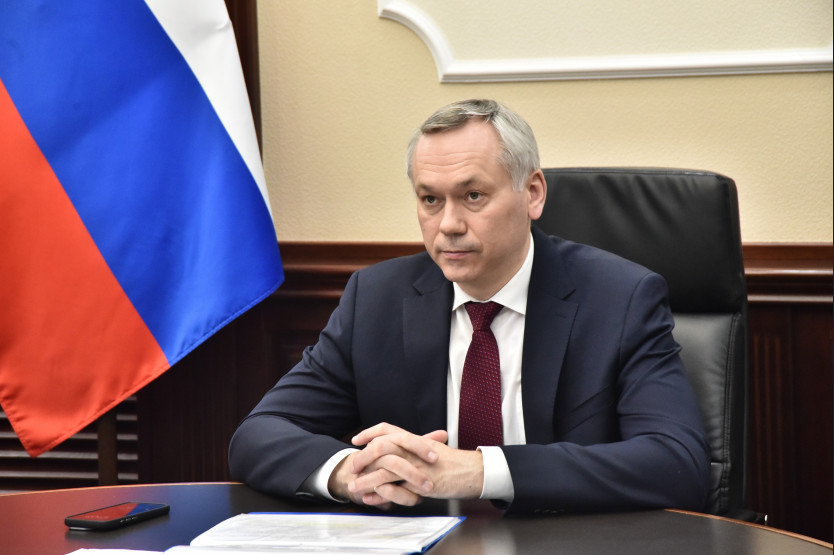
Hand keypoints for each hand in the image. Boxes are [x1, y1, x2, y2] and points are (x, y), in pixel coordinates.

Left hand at [345, 423, 484, 504]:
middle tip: (352, 466)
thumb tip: (404, 446)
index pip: (387, 429)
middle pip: (380, 446)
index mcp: (415, 439)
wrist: (472, 471)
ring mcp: (415, 465)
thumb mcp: (434, 449)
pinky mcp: (418, 483)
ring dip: (366, 479)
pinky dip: (379, 493)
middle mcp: (412, 449)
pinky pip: (394, 487)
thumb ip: (418, 446)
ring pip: (383, 468)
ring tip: (354, 486)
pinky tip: (370, 497)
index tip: (357, 439)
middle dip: (362, 457)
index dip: (370, 432)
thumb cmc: (455, 462)